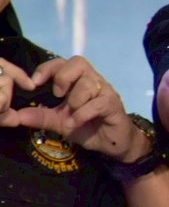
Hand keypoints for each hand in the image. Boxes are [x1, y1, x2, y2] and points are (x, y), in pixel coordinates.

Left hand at [0, 57, 148, 161]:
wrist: (114, 143)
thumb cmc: (88, 127)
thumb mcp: (60, 122)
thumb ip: (41, 117)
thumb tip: (17, 116)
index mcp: (78, 82)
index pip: (63, 63)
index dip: (48, 68)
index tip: (35, 83)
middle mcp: (93, 81)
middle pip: (78, 62)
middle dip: (63, 77)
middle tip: (57, 95)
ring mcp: (105, 92)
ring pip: (87, 84)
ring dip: (74, 100)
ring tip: (69, 117)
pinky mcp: (113, 105)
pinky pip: (97, 103)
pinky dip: (82, 114)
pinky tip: (75, 124)